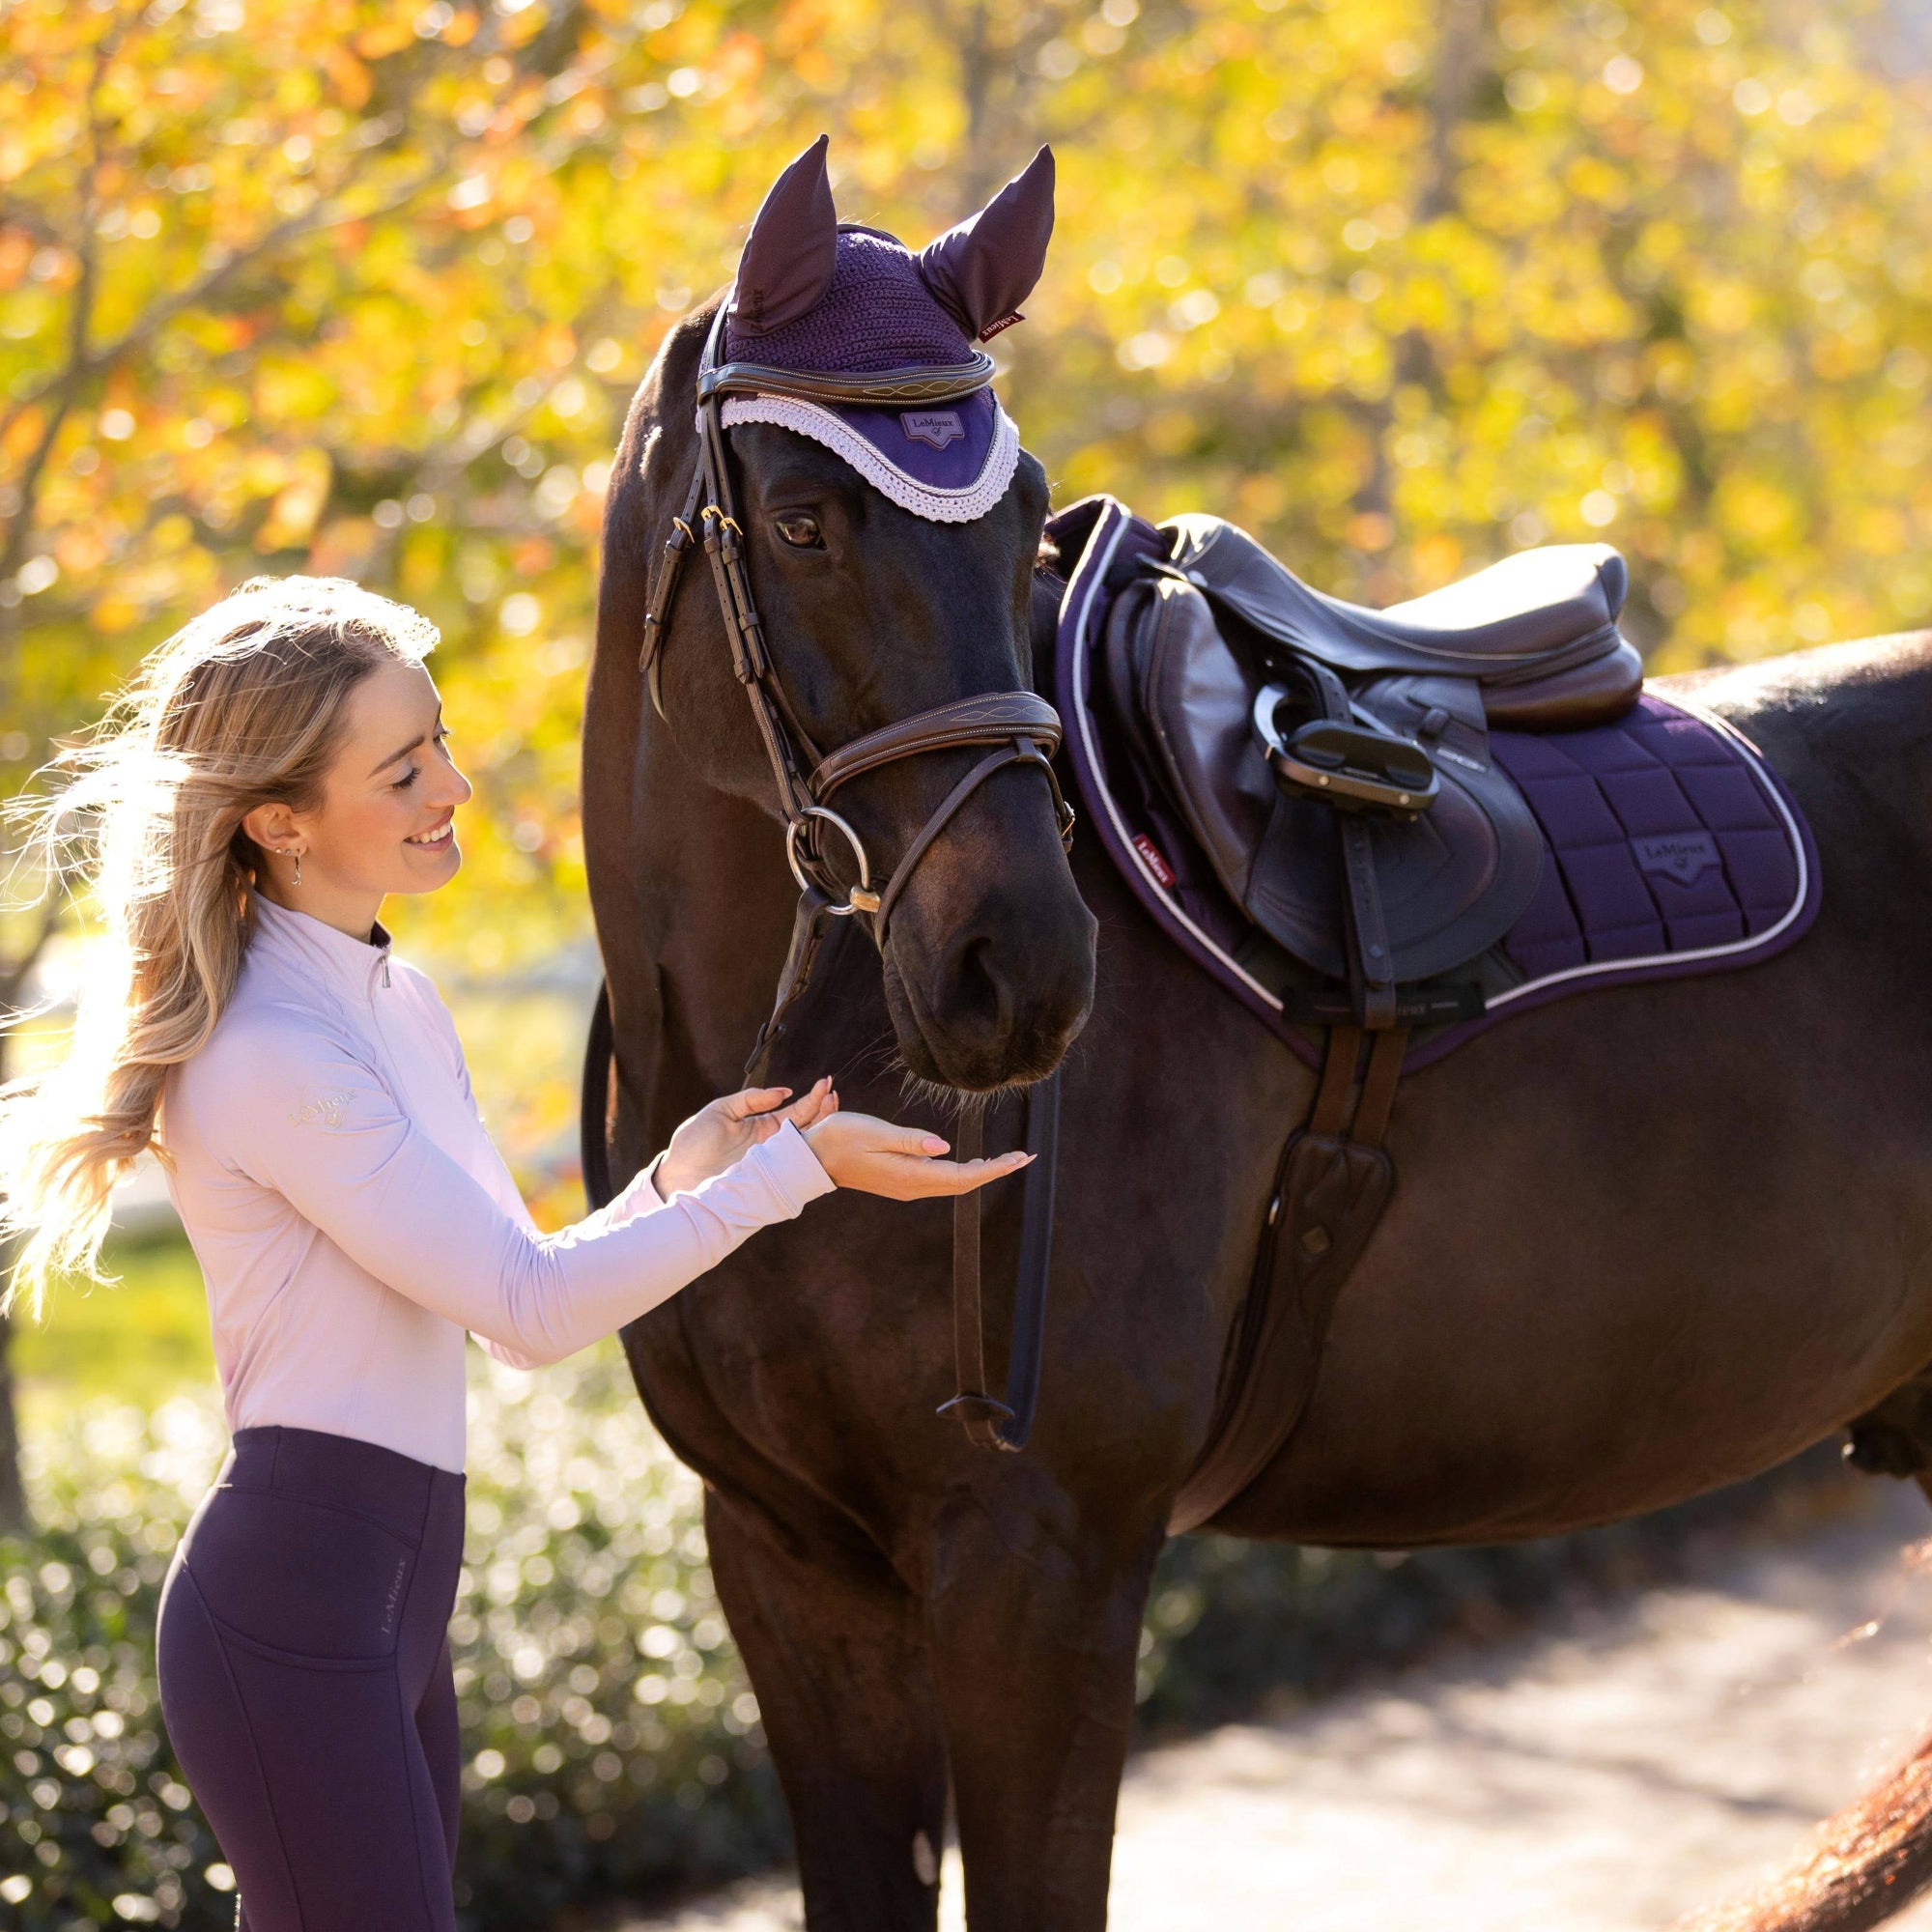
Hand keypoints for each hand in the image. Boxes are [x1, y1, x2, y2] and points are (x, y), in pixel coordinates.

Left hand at [654, 1078, 836, 1197]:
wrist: (677, 1177)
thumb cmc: (693, 1144)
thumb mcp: (720, 1111)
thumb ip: (750, 1099)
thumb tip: (783, 1092)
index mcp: (763, 1128)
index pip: (796, 1111)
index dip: (812, 1098)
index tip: (825, 1083)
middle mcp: (773, 1146)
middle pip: (808, 1127)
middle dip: (824, 1109)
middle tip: (834, 1092)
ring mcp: (773, 1163)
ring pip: (807, 1145)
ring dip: (822, 1126)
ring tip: (833, 1105)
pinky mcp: (769, 1179)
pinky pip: (794, 1167)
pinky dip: (810, 1153)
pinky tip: (821, 1137)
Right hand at [802, 1109, 1032, 1199]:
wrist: (812, 1158)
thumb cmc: (840, 1138)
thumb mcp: (875, 1132)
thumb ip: (911, 1140)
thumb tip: (945, 1148)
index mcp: (910, 1175)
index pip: (963, 1175)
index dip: (994, 1168)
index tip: (1019, 1158)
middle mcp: (913, 1186)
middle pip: (964, 1183)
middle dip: (996, 1170)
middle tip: (1024, 1157)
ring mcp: (907, 1187)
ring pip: (954, 1183)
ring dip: (982, 1171)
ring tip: (1008, 1159)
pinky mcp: (901, 1182)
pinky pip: (942, 1181)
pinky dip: (965, 1172)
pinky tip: (974, 1162)